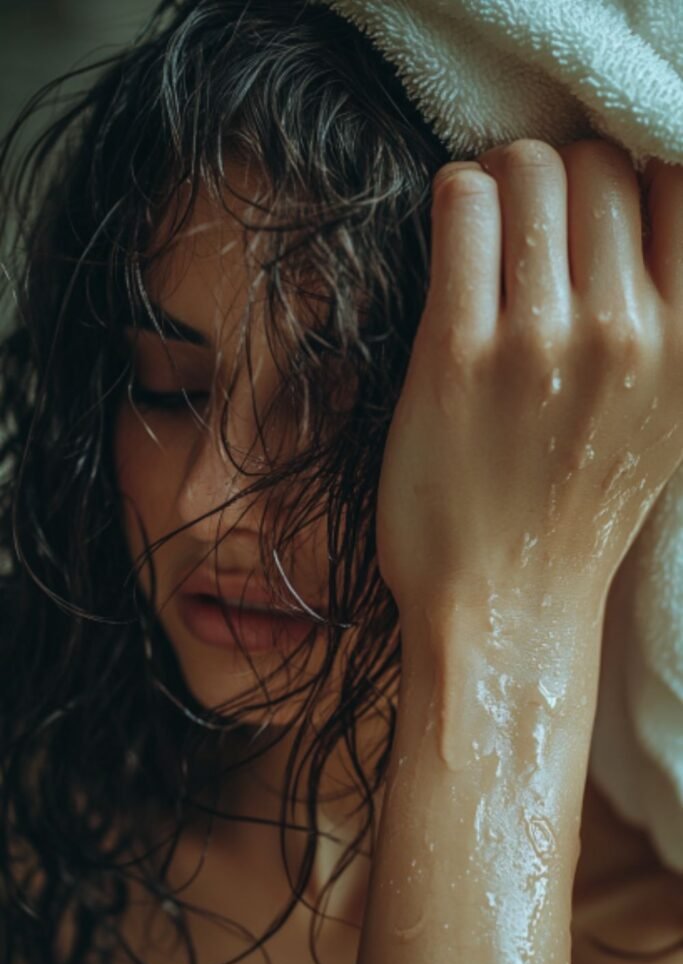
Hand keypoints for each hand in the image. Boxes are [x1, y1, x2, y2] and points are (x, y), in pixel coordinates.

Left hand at [376, 139, 682, 616]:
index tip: (591, 216)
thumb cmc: (579, 508)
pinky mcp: (457, 353)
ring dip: (501, 185)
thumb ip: (667, 313)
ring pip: (528, 169)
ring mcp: (540, 342)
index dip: (628, 181)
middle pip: (596, 165)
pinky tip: (455, 240)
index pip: (675, 178)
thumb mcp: (668, 411)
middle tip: (528, 229)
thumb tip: (640, 199)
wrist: (506, 601)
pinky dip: (455, 199)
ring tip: (489, 235)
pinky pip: (461, 204)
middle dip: (557, 180)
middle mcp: (626, 332)